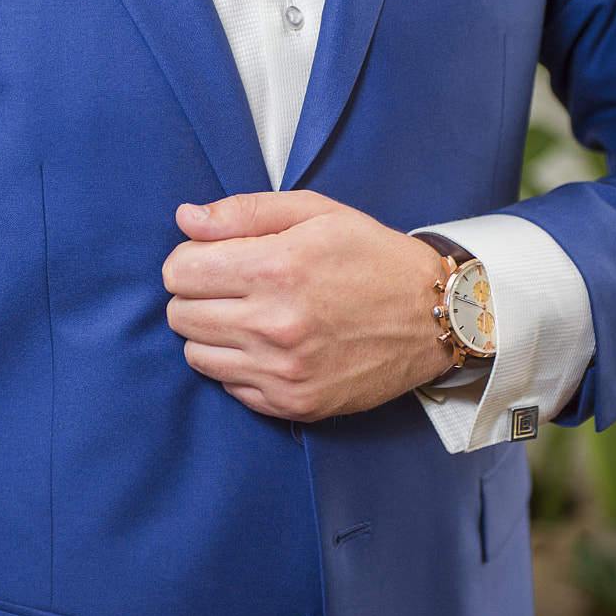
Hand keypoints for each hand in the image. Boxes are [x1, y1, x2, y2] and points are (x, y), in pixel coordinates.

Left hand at [162, 190, 456, 421]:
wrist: (436, 316)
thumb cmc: (373, 257)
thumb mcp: (316, 211)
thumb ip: (243, 212)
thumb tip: (186, 220)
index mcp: (276, 269)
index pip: (178, 272)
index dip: (189, 260)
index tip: (213, 259)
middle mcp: (274, 325)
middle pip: (180, 315)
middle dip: (196, 295)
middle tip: (231, 286)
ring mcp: (283, 371)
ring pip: (197, 355)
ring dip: (212, 332)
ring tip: (249, 315)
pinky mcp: (294, 403)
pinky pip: (229, 386)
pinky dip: (238, 365)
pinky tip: (269, 346)